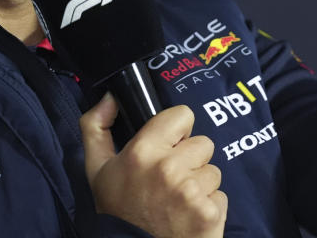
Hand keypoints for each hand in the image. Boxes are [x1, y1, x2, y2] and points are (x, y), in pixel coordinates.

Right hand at [80, 92, 227, 237]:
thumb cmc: (118, 211)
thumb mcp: (97, 170)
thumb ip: (95, 127)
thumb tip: (110, 98)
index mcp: (142, 151)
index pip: (183, 115)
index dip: (177, 131)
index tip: (169, 147)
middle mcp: (169, 168)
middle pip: (203, 144)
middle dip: (191, 160)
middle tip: (171, 181)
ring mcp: (192, 192)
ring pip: (213, 171)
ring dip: (200, 185)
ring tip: (179, 202)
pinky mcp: (209, 214)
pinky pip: (220, 197)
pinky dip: (208, 207)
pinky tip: (188, 217)